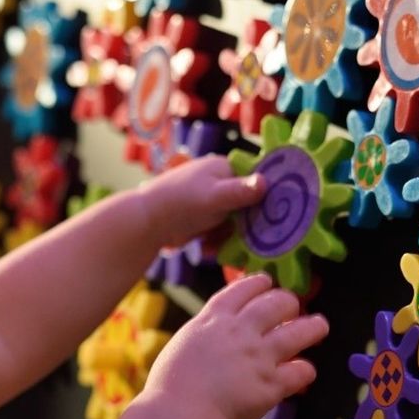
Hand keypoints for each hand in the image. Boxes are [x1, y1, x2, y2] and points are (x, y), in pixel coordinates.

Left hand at [136, 154, 265, 248]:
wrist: (144, 223)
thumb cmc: (180, 203)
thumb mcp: (215, 197)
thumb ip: (241, 191)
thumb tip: (266, 182)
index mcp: (222, 169)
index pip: (255, 179)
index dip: (265, 197)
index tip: (274, 215)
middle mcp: (217, 183)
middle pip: (246, 204)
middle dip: (247, 224)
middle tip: (252, 240)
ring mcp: (208, 202)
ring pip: (233, 222)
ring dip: (231, 237)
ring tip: (224, 246)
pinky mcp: (200, 220)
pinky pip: (218, 232)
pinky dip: (216, 242)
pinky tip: (208, 249)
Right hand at [143, 274, 328, 418]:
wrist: (180, 412)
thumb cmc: (169, 385)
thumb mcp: (183, 344)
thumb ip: (204, 337)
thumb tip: (213, 339)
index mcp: (214, 320)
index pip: (244, 289)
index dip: (260, 283)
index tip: (267, 284)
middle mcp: (241, 331)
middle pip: (277, 303)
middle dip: (289, 302)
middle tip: (293, 307)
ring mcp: (259, 357)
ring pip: (300, 331)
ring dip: (313, 326)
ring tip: (320, 326)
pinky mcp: (272, 384)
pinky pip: (301, 371)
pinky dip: (304, 370)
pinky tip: (303, 372)